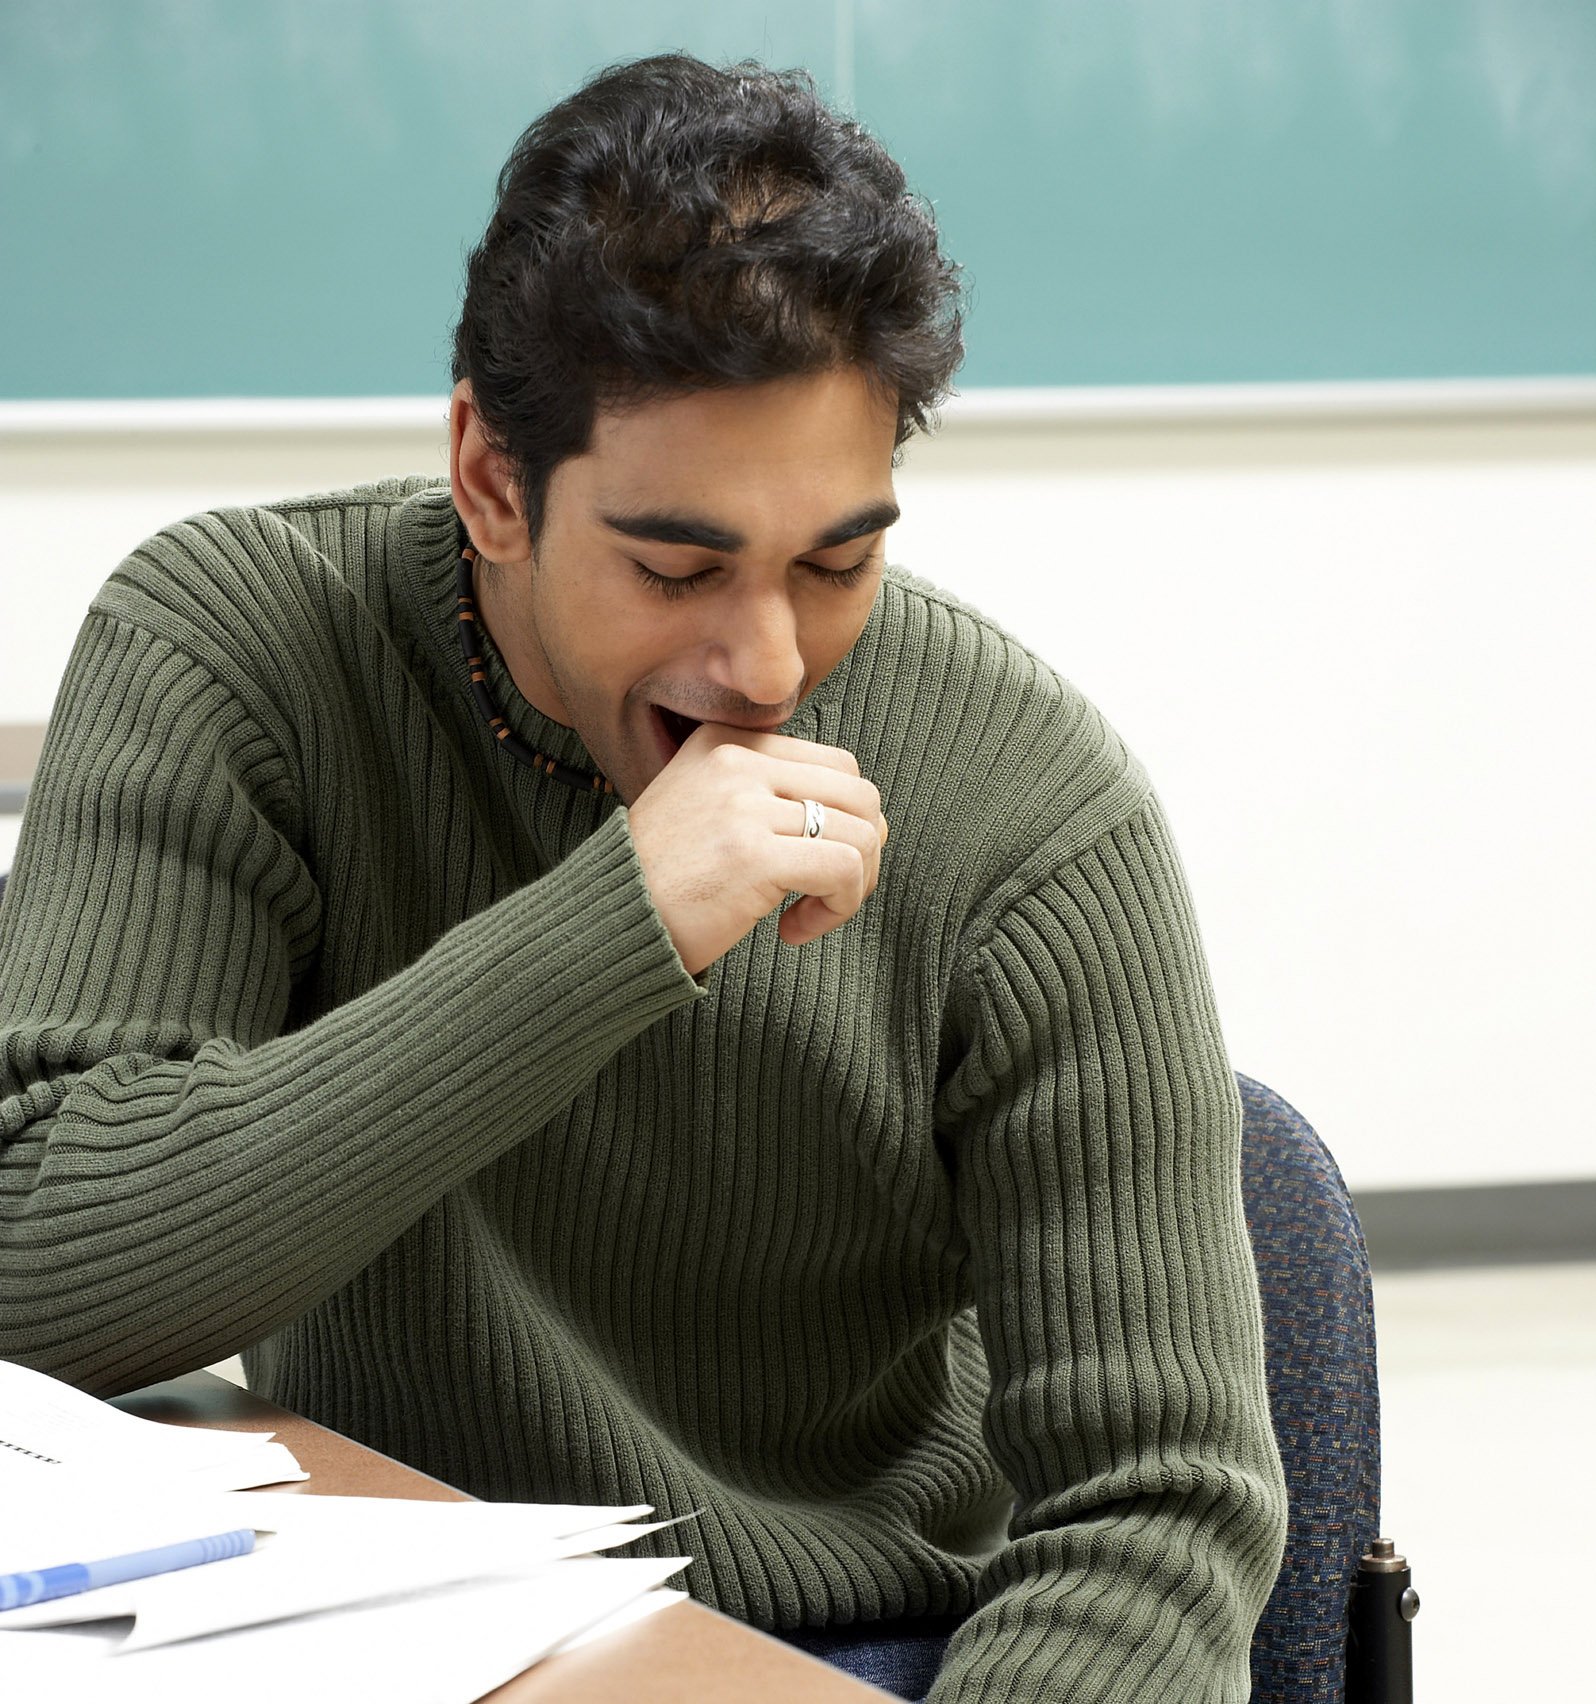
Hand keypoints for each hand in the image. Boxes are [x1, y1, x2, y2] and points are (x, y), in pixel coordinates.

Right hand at [627, 725, 889, 976]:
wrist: (603, 924)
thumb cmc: (661, 881)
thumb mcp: (707, 807)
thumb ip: (767, 793)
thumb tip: (867, 814)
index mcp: (727, 740)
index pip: (837, 764)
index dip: (846, 822)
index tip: (814, 867)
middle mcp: (736, 759)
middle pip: (860, 795)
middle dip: (862, 852)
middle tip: (830, 895)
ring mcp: (743, 804)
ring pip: (862, 833)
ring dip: (851, 887)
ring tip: (810, 915)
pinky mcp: (753, 853)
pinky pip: (844, 869)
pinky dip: (838, 908)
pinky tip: (794, 931)